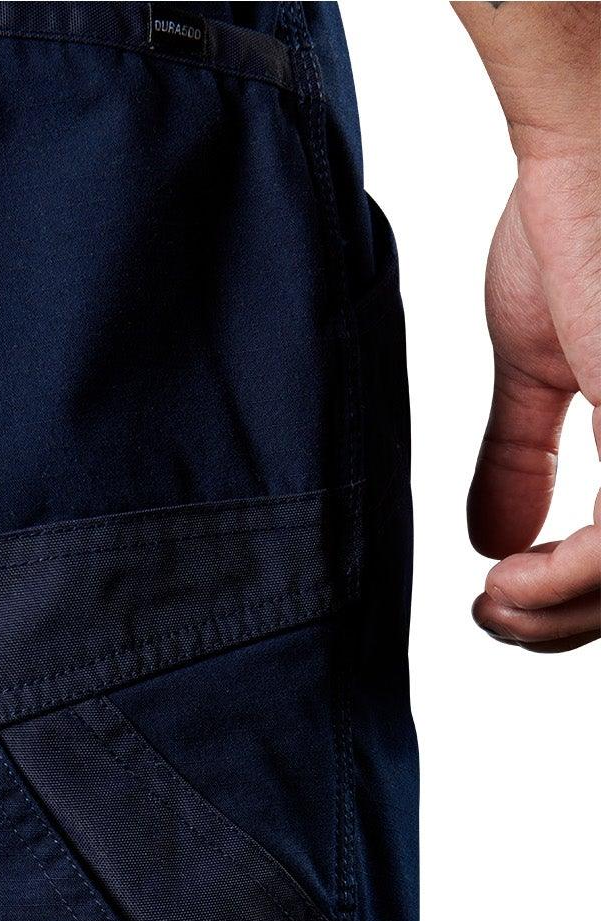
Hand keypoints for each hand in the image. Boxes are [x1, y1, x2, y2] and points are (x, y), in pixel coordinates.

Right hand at [469, 152, 599, 650]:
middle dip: (564, 623)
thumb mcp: (545, 364)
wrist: (587, 140)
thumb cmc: (579, 214)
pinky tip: (502, 583)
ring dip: (554, 618)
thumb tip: (491, 540)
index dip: (578, 596)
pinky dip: (556, 588)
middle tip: (492, 615)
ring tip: (492, 605)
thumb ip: (525, 455)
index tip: (499, 599)